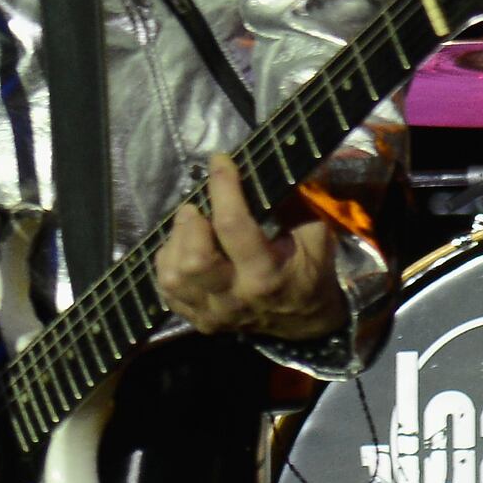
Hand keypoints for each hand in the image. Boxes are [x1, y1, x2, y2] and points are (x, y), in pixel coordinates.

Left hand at [151, 154, 347, 341]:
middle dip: (190, 224)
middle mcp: (235, 298)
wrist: (303, 322)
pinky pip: (166, 288)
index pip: (233, 226)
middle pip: (193, 262)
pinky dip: (168, 262)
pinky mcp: (196, 319)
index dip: (222, 187)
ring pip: (173, 276)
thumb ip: (297, 203)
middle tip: (197, 209)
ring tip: (191, 228)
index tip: (220, 162)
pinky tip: (184, 250)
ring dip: (176, 242)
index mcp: (268, 276)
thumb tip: (278, 161)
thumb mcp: (316, 236)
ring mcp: (212, 313)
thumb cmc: (308, 271)